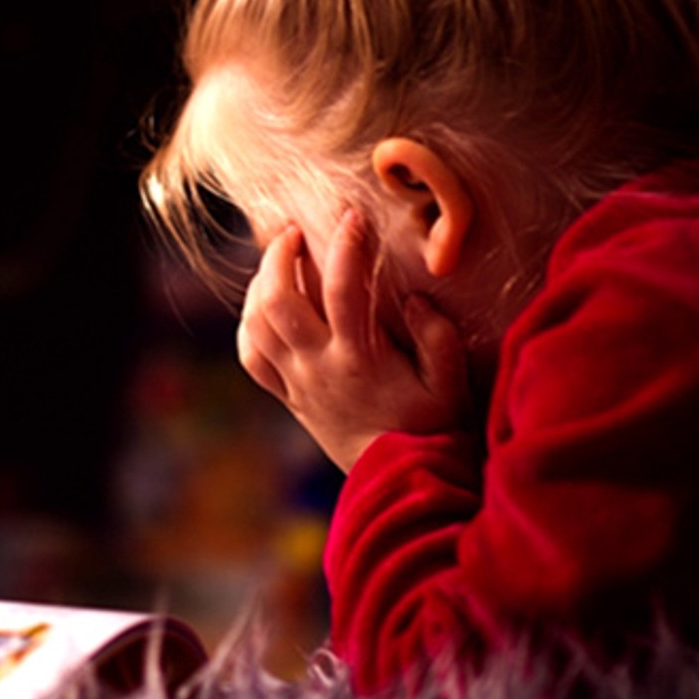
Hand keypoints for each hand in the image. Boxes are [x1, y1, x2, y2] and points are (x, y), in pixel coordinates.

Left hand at [237, 211, 472, 471]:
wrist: (400, 483)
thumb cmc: (431, 430)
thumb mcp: (450, 384)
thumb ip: (438, 338)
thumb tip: (415, 298)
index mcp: (360, 359)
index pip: (343, 291)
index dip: (346, 247)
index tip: (352, 215)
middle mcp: (319, 368)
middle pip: (278, 303)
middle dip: (279, 257)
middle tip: (293, 230)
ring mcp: (298, 383)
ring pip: (256, 326)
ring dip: (259, 285)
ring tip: (278, 258)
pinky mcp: (289, 398)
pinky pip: (251, 357)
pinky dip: (249, 324)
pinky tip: (263, 304)